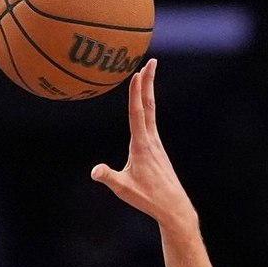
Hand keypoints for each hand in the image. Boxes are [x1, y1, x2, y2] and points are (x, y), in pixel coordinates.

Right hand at [90, 59, 195, 232]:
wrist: (172, 205)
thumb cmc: (147, 197)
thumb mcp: (124, 189)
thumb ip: (108, 177)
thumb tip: (94, 171)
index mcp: (142, 145)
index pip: (138, 114)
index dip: (136, 93)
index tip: (136, 73)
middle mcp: (151, 140)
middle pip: (149, 105)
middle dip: (149, 82)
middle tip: (151, 61)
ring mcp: (156, 144)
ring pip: (151, 111)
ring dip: (149, 91)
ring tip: (148, 74)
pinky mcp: (157, 150)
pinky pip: (151, 122)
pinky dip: (148, 107)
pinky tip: (146, 105)